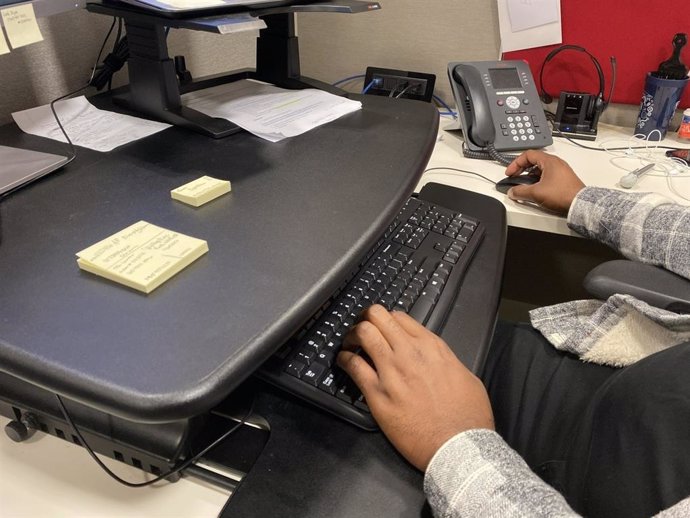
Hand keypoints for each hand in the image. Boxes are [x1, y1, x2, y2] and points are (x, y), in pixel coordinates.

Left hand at [337, 305, 493, 470]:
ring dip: (351, 335)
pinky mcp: (377, 393)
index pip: (399, 316)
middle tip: (360, 329)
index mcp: (432, 347)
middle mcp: (410, 353)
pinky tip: (343, 362)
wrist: (458, 446)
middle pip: (377, 316)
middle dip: (364, 318)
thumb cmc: (467, 417)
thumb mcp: (465, 376)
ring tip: (349, 344)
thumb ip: (446, 361)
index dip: (386, 320)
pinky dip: (344, 359)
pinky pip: (353, 364)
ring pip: (363, 333)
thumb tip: (438, 360)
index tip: (381, 327)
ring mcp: (392, 371)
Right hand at [504, 150, 584, 213]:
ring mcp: (560, 171)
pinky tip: (535, 190)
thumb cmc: (563, 194)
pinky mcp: (562, 180)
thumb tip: (513, 192)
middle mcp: (556, 163)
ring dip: (529, 175)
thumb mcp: (536, 193)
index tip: (510, 172)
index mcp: (549, 161)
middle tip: (515, 176)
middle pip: (533, 160)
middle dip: (521, 169)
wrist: (579, 204)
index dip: (515, 163)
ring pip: (540, 169)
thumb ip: (520, 191)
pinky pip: (546, 176)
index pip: (528, 155)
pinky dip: (537, 180)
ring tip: (524, 185)